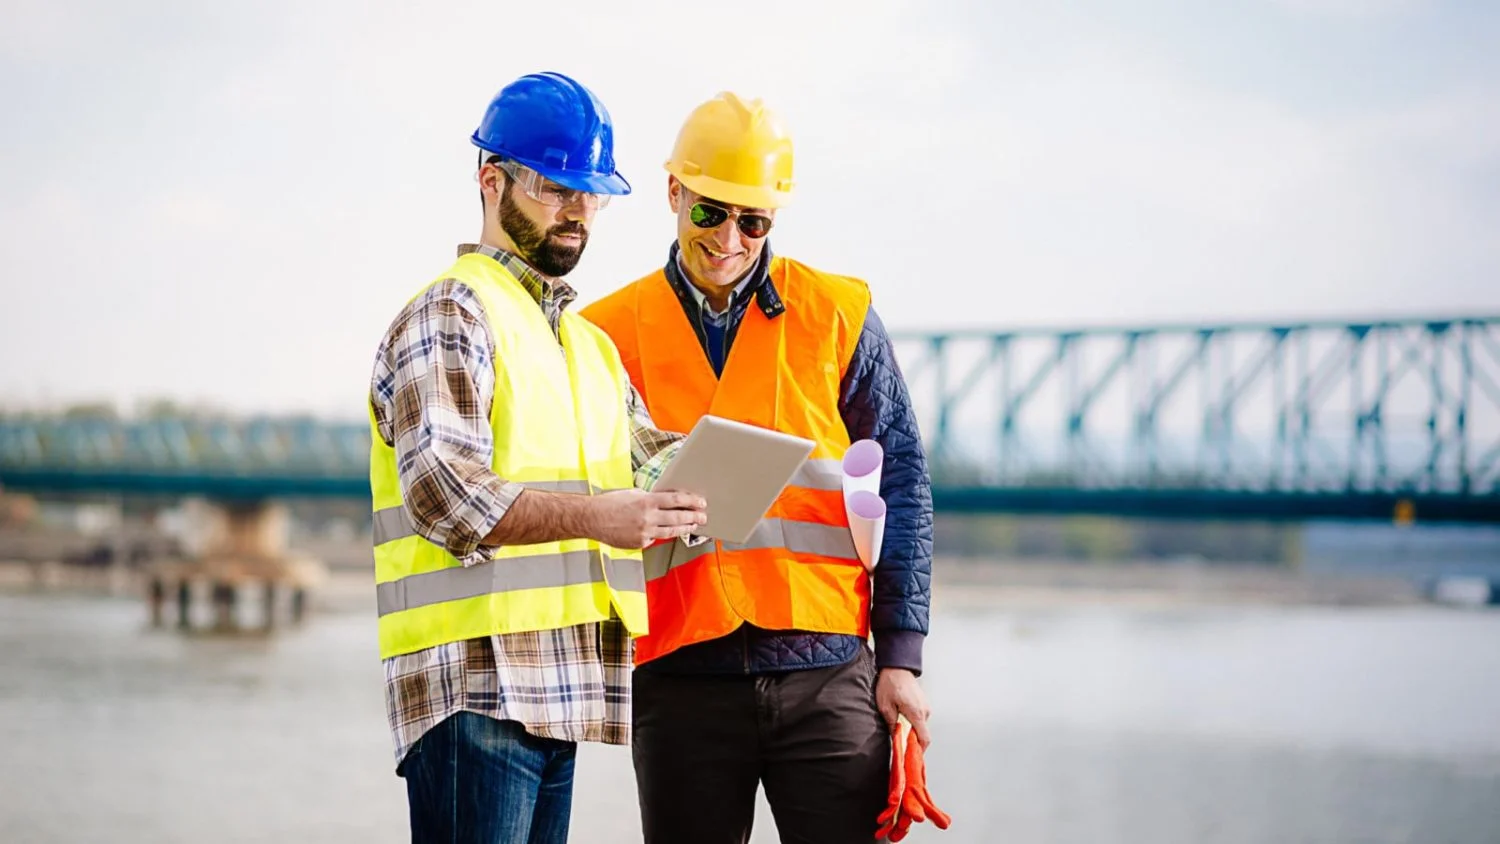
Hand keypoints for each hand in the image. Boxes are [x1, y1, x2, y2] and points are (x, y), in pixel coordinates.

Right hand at [589, 489, 706, 548]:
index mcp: (647, 501)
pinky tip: (664, 533)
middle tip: (703, 517)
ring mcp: (644, 533)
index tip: (701, 502)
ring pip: (670, 532)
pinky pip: (654, 539)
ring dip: (684, 528)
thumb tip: (666, 500)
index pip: (676, 500)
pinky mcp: (639, 543)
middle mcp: (648, 517)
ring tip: (692, 526)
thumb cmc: (610, 503)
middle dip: (693, 517)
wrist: (591, 518)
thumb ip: (650, 498)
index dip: (691, 501)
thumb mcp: (632, 493)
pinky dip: (659, 535)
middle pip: (678, 517)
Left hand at [875, 668, 930, 749]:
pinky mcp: (923, 702)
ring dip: (911, 730)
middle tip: (900, 744)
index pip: (924, 738)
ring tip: (898, 728)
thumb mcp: (885, 706)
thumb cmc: (890, 683)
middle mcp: (925, 711)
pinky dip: (913, 722)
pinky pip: (920, 718)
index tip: (912, 757)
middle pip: (922, 734)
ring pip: (921, 726)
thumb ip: (892, 724)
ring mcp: (925, 706)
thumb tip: (896, 738)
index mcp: (916, 713)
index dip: (919, 750)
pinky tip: (901, 718)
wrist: (897, 666)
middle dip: (912, 741)